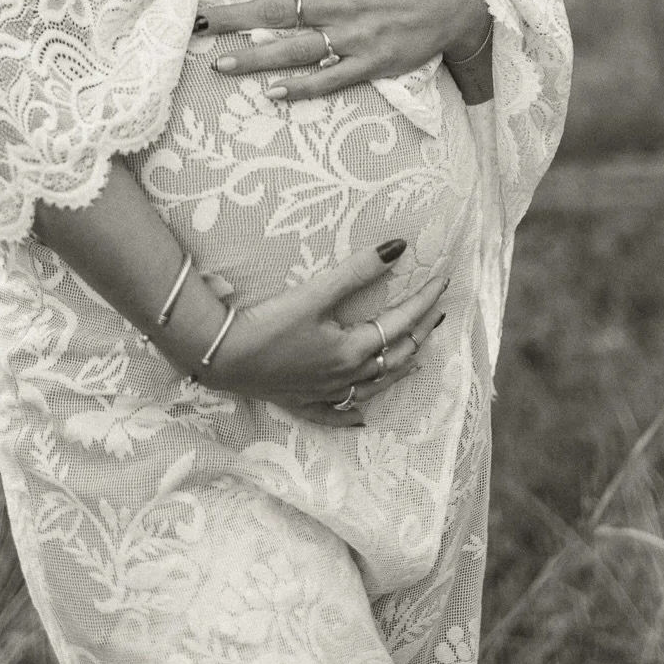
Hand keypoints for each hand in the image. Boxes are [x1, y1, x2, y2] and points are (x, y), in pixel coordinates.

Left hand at [199, 0, 488, 100]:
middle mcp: (339, 3)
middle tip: (195, 23)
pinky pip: (330, 79)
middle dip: (233, 16)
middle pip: (276, 10)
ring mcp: (353, 37)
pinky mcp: (370, 64)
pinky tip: (273, 94)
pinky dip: (302, 87)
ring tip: (220, 64)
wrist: (452, 4)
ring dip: (256, 57)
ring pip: (295, 49)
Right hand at [200, 241, 449, 427]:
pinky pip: (336, 414)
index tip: (443, 280)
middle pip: (395, 357)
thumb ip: (358, 271)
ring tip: (416, 357)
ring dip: (398, 370)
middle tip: (436, 313)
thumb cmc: (267, 324)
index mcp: (352, 350)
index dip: (424, 300)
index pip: (401, 322)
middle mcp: (345, 377)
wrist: (221, 356)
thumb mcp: (315, 294)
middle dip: (420, 333)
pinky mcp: (301, 402)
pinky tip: (363, 416)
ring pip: (374, 386)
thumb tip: (399, 247)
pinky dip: (355, 413)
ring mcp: (324, 394)